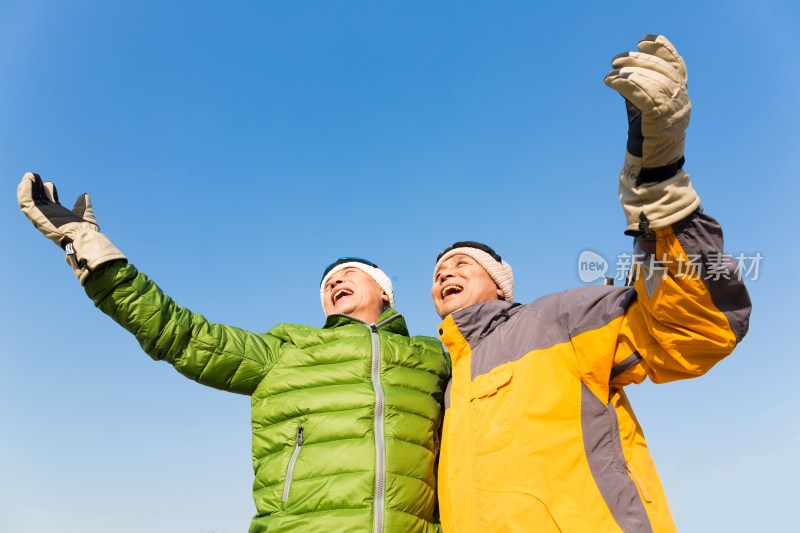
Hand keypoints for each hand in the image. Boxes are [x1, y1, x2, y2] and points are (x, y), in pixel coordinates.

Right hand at [17, 172, 98, 248]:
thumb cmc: (85, 230)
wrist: (84, 236)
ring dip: (27, 188)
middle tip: (36, 176)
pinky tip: (27, 180)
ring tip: (29, 175)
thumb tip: (85, 196)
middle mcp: (47, 217)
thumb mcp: (85, 213)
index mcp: (58, 216)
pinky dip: (24, 192)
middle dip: (35, 188)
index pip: (48, 203)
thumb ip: (83, 205)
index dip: (47, 193)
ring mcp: (41, 217)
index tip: (49, 183)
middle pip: (37, 201)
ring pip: (28, 201)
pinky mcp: (37, 217)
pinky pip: (26, 203)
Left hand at [604, 34, 689, 182]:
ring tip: (612, 71)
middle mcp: (681, 101)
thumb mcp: (646, 111)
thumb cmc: (648, 140)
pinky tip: (612, 82)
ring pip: (653, 81)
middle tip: (617, 60)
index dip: (662, 50)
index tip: (644, 41)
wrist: (653, 168)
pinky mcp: (659, 120)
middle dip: (638, 60)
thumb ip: (640, 92)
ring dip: (630, 72)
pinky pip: (643, 95)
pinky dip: (626, 85)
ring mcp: (673, 111)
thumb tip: (625, 75)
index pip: (677, 66)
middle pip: (662, 70)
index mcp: (681, 96)